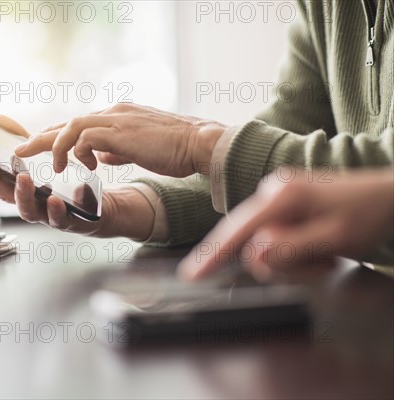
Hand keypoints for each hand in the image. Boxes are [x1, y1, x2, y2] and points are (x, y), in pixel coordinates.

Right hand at [0, 115, 155, 239]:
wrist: (103, 207)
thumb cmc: (71, 186)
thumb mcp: (48, 159)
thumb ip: (27, 141)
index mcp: (29, 193)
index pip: (3, 188)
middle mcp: (38, 207)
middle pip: (16, 204)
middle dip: (9, 190)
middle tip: (9, 175)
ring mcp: (55, 217)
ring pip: (37, 215)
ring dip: (30, 199)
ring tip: (31, 184)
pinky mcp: (77, 222)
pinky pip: (69, 219)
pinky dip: (63, 209)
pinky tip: (67, 196)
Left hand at [14, 103, 225, 176]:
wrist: (198, 143)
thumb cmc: (174, 149)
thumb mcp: (138, 149)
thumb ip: (115, 149)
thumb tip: (100, 156)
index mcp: (117, 117)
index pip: (79, 124)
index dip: (56, 134)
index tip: (38, 145)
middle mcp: (113, 114)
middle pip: (67, 122)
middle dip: (41, 137)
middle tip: (19, 149)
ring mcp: (116, 120)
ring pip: (72, 126)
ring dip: (54, 145)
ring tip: (45, 164)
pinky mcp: (120, 132)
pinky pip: (85, 138)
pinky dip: (76, 152)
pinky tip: (78, 167)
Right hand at [177, 170, 393, 280]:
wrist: (389, 197)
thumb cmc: (368, 213)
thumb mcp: (332, 238)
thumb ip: (290, 248)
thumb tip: (254, 254)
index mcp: (281, 197)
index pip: (235, 232)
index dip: (210, 256)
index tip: (190, 276)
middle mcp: (272, 193)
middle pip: (250, 243)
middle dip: (281, 264)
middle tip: (320, 264)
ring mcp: (277, 198)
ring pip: (263, 246)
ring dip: (292, 261)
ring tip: (325, 256)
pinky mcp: (283, 206)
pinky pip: (274, 240)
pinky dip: (295, 254)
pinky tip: (319, 251)